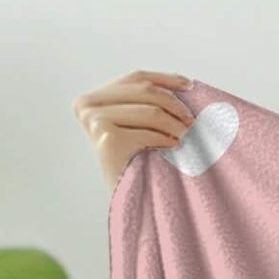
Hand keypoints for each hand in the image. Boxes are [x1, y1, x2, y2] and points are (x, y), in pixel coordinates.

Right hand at [72, 70, 195, 187]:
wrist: (130, 200)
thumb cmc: (137, 161)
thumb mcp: (138, 123)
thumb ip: (147, 100)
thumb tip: (185, 82)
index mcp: (92, 98)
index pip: (136, 78)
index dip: (165, 79)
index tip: (190, 85)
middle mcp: (87, 106)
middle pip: (144, 90)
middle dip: (174, 104)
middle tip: (191, 121)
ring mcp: (94, 120)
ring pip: (150, 111)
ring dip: (175, 125)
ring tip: (185, 137)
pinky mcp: (106, 138)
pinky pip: (148, 133)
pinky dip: (165, 142)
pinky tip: (170, 149)